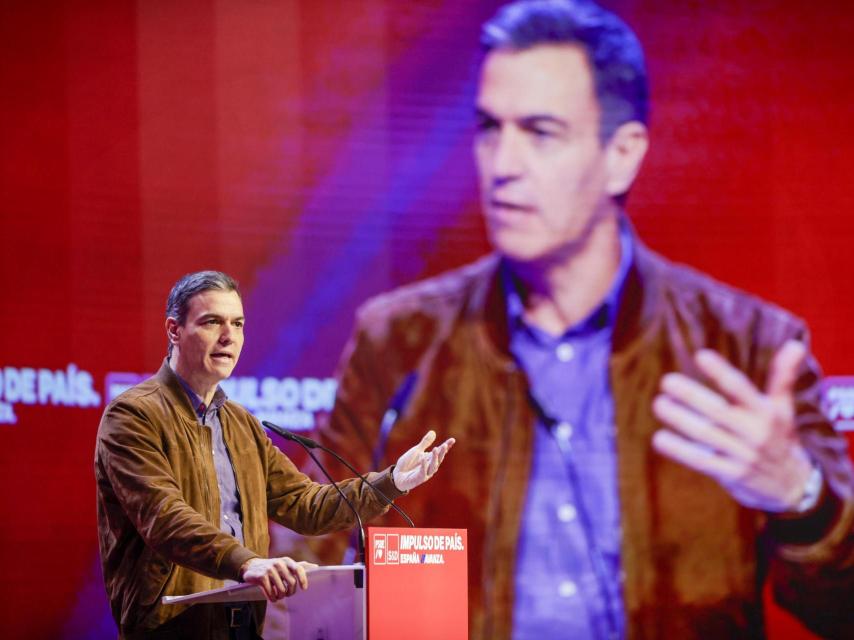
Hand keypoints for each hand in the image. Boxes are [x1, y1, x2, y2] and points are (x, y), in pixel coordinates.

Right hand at [240, 557, 317, 601]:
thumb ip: (300, 566)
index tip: (304, 588)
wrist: (252, 566)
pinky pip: (271, 593)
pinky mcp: (261, 577)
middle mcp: (279, 563)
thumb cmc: (273, 567)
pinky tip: (272, 598)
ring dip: (281, 596)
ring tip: (278, 596)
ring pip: (281, 590)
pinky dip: (273, 598)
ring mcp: (270, 569)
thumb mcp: (286, 564)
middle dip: (290, 592)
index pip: (299, 569)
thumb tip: (316, 567)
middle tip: (287, 594)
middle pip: (291, 583)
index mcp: (287, 561)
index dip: (303, 579)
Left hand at [392, 430, 454, 491]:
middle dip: (442, 453)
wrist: (397, 475)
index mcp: (430, 459)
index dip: (447, 446)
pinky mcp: (418, 479)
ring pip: (433, 466)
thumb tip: (433, 432)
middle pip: (438, 459)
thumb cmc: (408, 463)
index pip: (440, 452)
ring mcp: (425, 474)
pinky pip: (422, 473)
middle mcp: (429, 466)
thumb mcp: (416, 450)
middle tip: (445, 445)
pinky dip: (424, 466)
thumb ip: (425, 442)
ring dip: (435, 458)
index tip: (452, 440)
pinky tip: (423, 458)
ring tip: (435, 449)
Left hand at [651, 340, 813, 511]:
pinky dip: (679, 450)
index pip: (741, 389)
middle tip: (666, 381)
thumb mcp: (783, 409)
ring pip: (706, 435)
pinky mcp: (731, 475)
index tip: (700, 355)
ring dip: (680, 419)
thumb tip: (795, 344)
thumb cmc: (779, 438)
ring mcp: (743, 455)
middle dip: (691, 396)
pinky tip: (659, 438)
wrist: (793, 487)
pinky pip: (701, 462)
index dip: (721, 372)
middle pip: (718, 411)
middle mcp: (755, 433)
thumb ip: (782, 376)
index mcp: (766, 412)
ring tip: (659, 404)